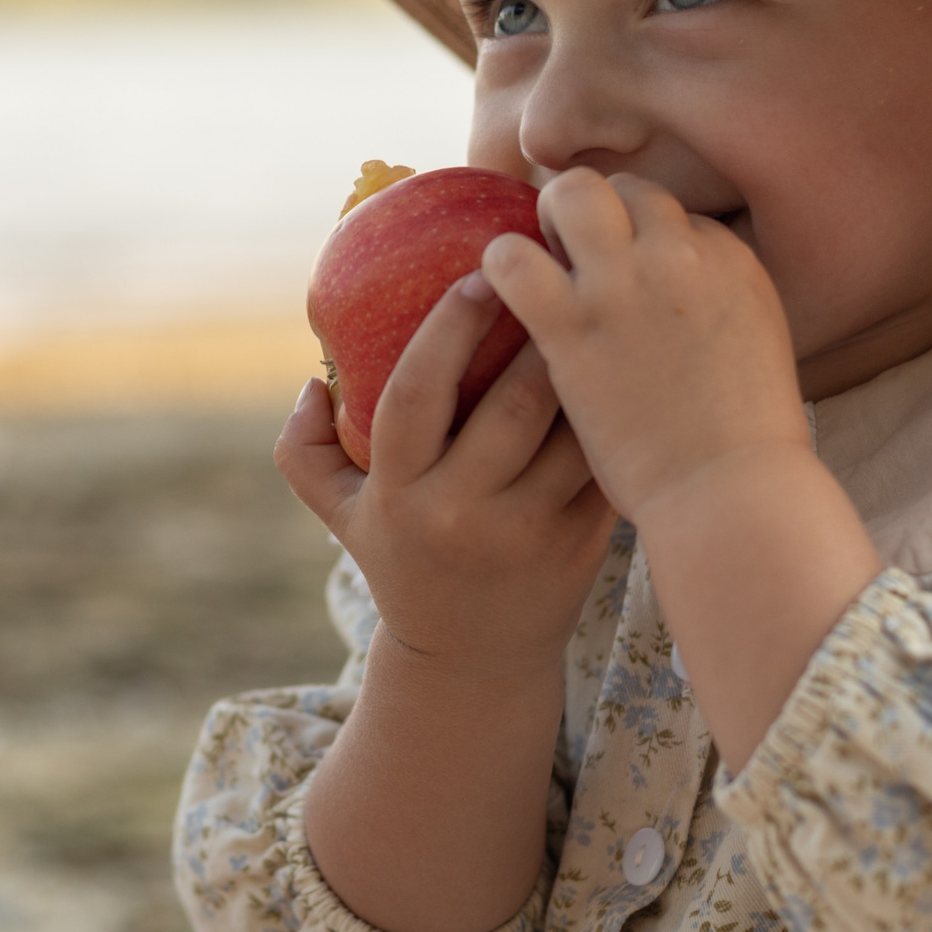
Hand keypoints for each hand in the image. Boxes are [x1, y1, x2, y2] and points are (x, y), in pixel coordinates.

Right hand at [277, 271, 614, 680]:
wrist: (472, 661)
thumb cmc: (403, 560)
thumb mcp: (340, 514)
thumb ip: (303, 448)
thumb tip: (315, 380)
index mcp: (399, 493)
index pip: (414, 394)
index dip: (446, 329)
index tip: (478, 274)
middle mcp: (461, 514)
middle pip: (513, 404)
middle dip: (542, 329)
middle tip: (563, 270)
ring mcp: (529, 532)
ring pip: (571, 430)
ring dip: (590, 366)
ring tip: (604, 307)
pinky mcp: (582, 543)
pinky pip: (605, 462)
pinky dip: (618, 413)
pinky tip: (629, 367)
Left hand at [481, 168, 812, 520]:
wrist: (730, 488)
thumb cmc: (743, 439)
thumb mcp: (755, 345)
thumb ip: (714, 305)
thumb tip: (673, 300)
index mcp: (730, 259)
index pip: (673, 216)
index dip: (645, 244)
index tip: (632, 281)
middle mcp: (679, 254)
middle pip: (625, 189)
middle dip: (598, 211)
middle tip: (576, 257)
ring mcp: (623, 284)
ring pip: (570, 194)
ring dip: (548, 222)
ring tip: (539, 266)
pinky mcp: (571, 324)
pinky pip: (512, 259)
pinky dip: (501, 266)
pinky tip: (502, 297)